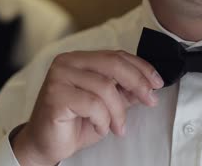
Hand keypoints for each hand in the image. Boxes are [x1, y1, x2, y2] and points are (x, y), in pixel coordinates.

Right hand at [11, 50, 163, 165]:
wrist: (45, 144)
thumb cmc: (73, 123)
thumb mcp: (107, 106)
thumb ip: (124, 92)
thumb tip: (148, 86)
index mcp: (80, 59)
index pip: (116, 55)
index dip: (141, 68)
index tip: (157, 83)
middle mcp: (67, 62)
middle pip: (113, 64)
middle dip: (137, 83)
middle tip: (150, 100)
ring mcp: (59, 76)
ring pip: (105, 87)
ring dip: (118, 112)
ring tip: (117, 126)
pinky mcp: (55, 95)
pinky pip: (93, 104)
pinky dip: (102, 120)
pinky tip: (99, 127)